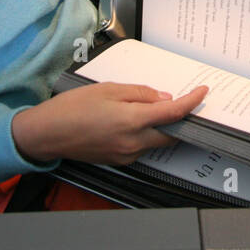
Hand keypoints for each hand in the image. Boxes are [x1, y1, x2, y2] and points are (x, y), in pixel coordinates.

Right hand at [11, 82, 209, 164]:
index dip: (192, 102)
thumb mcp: (107, 89)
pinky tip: (131, 122)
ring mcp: (127, 154)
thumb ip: (140, 93)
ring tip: (148, 110)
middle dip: (180, 119)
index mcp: (132, 120)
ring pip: (156, 141)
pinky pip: (141, 147)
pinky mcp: (119, 160)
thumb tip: (162, 98)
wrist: (47, 134)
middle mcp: (133, 142)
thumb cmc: (71, 109)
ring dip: (161, 127)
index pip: (174, 113)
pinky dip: (145, 135)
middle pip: (171, 133)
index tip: (202, 93)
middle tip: (181, 103)